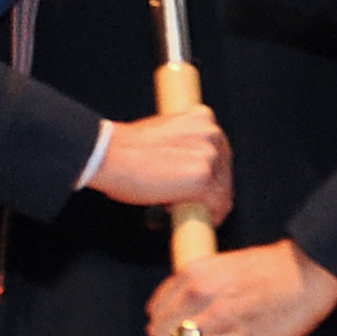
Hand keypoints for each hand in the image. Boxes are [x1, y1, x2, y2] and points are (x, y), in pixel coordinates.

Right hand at [89, 106, 233, 226]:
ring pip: (223, 193)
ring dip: (205, 205)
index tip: (201, 190)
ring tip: (179, 208)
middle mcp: (211, 133)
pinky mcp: (202, 178)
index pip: (220, 154)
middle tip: (185, 203)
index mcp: (203, 118)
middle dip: (209, 192)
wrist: (111, 154)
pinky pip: (217, 207)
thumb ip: (186, 145)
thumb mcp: (166, 133)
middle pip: (225, 175)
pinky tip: (185, 216)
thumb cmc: (128, 148)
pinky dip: (206, 217)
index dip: (210, 175)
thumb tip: (192, 166)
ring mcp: (209, 155)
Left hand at [145, 240, 336, 335]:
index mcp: (196, 271)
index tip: (169, 334)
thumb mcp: (227, 266)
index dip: (161, 324)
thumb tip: (195, 314)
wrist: (306, 272)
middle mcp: (199, 293)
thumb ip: (206, 288)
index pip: (158, 306)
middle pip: (160, 331)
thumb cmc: (273, 269)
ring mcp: (216, 318)